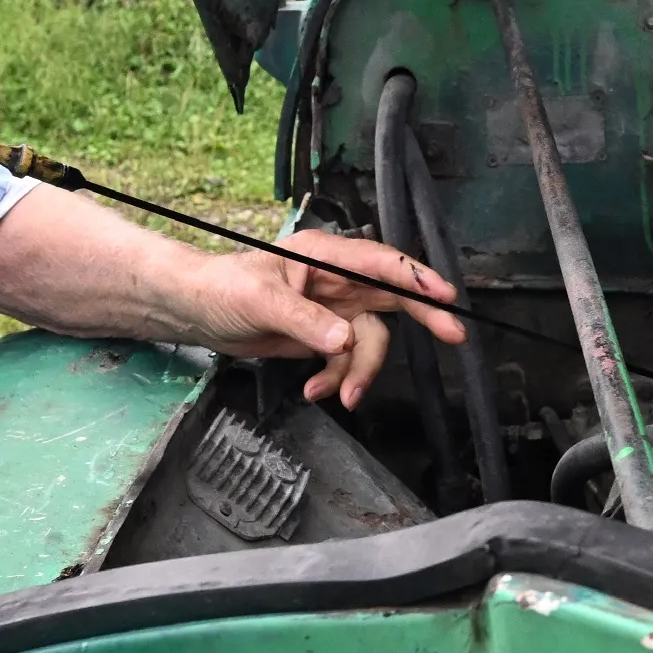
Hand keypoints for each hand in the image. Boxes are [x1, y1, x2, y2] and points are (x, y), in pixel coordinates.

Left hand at [172, 231, 470, 408]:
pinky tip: (316, 390)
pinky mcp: (326, 336)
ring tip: (343, 396)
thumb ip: (304, 320)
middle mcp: (338, 280)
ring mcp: (335, 309)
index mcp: (325, 256)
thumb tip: (342, 340)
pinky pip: (347, 361)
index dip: (415, 277)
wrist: (199, 313)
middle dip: (422, 316)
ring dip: (360, 371)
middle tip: (452, 334)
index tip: (444, 296)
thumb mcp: (260, 301)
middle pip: (393, 296)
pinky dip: (336, 379)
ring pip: (370, 340)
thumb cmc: (224, 289)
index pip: (380, 262)